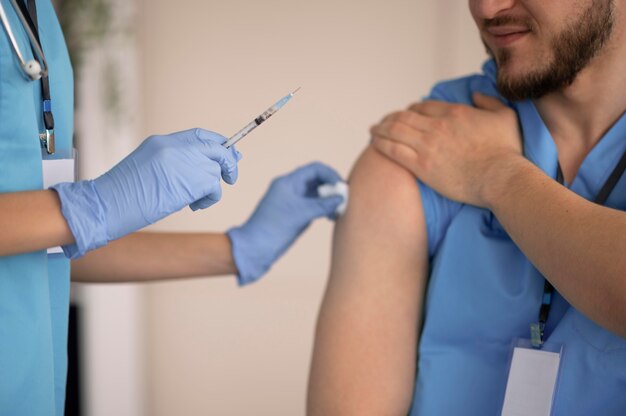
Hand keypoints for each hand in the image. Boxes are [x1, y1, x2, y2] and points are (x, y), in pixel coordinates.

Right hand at [52, 128, 239, 257]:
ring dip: (212, 187)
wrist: (107, 205)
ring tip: (195, 200)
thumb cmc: (122, 194)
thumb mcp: (146, 167)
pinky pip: (215, 187)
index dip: (216, 143)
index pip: (199, 135)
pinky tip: (195, 206)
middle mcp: (176, 148)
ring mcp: (185, 162)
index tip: (226, 153)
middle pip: (216, 147)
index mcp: (162, 142)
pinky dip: (210, 199)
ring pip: (216, 169)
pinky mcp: (192, 181)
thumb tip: (200, 169)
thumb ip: (172, 162)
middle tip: (230, 176)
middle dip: (228, 161)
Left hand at [227, 162, 344, 284]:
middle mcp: (291, 189)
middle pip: (317, 180)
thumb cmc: (274, 228)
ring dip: (329, 200)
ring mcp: (292, 202)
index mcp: (289, 182)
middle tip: (344, 200)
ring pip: (316, 194)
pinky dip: (323, 209)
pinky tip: (331, 218)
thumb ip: (323, 204)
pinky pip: (313, 206)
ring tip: (339, 211)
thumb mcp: (302, 214)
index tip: (342, 188)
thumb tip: (341, 198)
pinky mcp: (294, 214)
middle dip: (332, 188)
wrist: (255, 249)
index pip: (315, 169)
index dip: (331, 175)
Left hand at [370, 92, 523, 206]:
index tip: (406, 115)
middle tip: (382, 122)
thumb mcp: (504, 117)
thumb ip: (489, 102)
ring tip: (373, 130)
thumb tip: (476, 95)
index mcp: (454, 112)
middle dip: (391, 118)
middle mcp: (437, 125)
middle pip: (404, 116)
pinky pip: (393, 150)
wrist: (501, 178)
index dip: (411, 110)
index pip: (423, 106)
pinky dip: (381, 144)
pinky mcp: (421, 165)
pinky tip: (373, 143)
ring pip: (395, 130)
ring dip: (380, 129)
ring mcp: (427, 145)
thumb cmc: (506, 152)